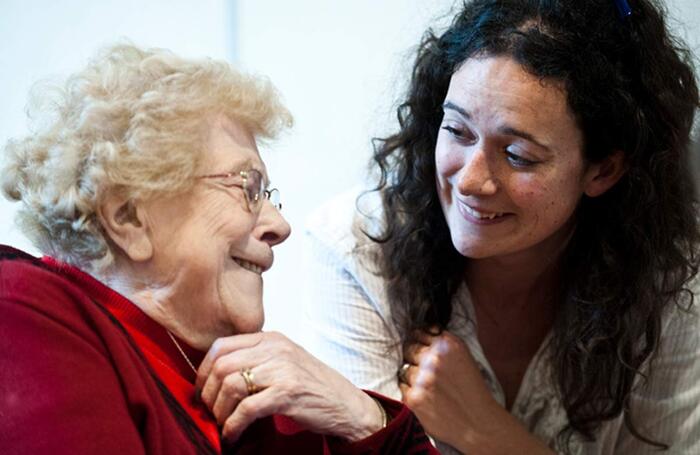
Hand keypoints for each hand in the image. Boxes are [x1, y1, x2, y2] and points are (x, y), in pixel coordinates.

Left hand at [196, 331, 383, 442]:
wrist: (346, 405)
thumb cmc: (312, 387)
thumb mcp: (284, 362)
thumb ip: (257, 360)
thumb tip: (215, 374)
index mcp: (271, 338)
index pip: (222, 345)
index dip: (203, 370)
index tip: (201, 390)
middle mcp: (275, 349)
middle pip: (222, 366)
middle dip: (208, 393)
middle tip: (208, 411)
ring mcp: (282, 369)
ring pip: (230, 386)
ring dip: (220, 411)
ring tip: (222, 424)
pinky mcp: (287, 392)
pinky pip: (247, 409)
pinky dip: (233, 424)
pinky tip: (233, 434)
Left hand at [400, 330, 552, 453]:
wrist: (478, 424)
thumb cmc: (472, 391)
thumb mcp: (464, 357)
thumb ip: (442, 342)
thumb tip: (421, 332)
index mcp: (448, 345)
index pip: (419, 333)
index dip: (419, 342)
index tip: (421, 349)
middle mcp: (434, 359)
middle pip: (409, 348)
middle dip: (414, 357)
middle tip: (425, 370)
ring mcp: (422, 378)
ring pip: (404, 368)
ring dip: (412, 376)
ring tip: (429, 387)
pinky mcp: (413, 398)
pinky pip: (402, 387)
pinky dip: (410, 391)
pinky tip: (426, 398)